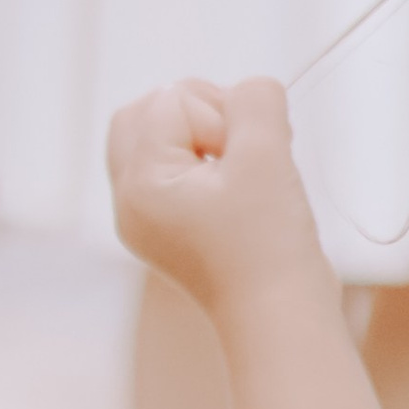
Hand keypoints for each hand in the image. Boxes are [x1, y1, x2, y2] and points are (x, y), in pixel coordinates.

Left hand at [108, 74, 329, 315]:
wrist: (278, 316)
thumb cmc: (267, 240)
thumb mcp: (266, 152)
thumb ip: (254, 98)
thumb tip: (250, 92)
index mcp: (139, 184)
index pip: (172, 100)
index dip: (220, 113)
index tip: (245, 161)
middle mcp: (130, 201)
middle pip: (144, 113)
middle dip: (199, 112)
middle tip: (237, 147)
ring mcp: (149, 218)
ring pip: (163, 139)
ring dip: (210, 136)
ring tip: (245, 172)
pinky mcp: (174, 228)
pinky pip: (180, 168)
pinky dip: (212, 162)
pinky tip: (244, 189)